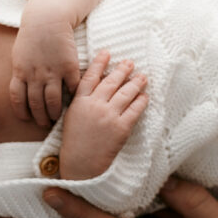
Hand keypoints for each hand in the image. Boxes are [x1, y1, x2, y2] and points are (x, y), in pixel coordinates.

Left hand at [11, 8, 80, 125]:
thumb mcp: (19, 55)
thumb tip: (22, 90)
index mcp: (20, 72)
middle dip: (40, 118)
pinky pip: (71, 88)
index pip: (18, 100)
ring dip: (55, 113)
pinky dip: (72, 96)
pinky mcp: (69, 67)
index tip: (27, 119)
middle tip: (44, 124)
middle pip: (36, 104)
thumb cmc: (32, 36)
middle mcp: (35, 75)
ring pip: (53, 101)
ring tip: (57, 118)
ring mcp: (52, 72)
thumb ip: (21, 73)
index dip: (22, 113)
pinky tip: (73, 101)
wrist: (48, 19)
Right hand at [59, 52, 147, 179]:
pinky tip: (145, 96)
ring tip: (142, 77)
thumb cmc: (74, 142)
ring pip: (126, 93)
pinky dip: (141, 101)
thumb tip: (96, 87)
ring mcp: (108, 116)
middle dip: (122, 70)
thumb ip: (82, 101)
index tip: (107, 52)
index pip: (90, 77)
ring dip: (136, 82)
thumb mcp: (72, 117)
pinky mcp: (121, 128)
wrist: (80, 165)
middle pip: (111, 82)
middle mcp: (94, 105)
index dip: (99, 63)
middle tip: (130, 63)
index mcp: (79, 102)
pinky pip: (134, 110)